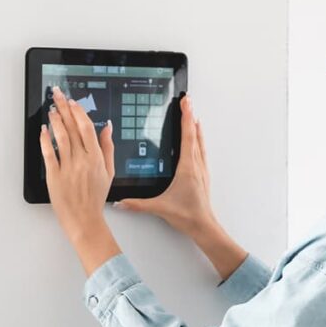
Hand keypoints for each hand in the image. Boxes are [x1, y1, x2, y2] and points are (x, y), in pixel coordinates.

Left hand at [39, 85, 114, 240]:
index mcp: (96, 158)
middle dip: (64, 108)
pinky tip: (43, 130)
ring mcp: (67, 168)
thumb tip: (107, 127)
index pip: (86, 128)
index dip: (78, 112)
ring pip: (60, 138)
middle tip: (57, 94)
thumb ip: (108, 147)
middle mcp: (82, 160)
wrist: (84, 218)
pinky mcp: (54, 175)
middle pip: (72, 128)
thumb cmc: (96, 197)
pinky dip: (45, 140)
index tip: (73, 102)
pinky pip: (49, 154)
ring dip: (55, 120)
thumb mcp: (109, 171)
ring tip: (51, 108)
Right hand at [115, 94, 216, 237]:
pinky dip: (199, 140)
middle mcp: (196, 165)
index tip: (186, 103)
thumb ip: (137, 204)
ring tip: (193, 114)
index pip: (187, 136)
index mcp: (187, 168)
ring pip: (200, 142)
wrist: (204, 226)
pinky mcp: (203, 175)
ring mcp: (201, 169)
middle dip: (190, 115)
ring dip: (196, 126)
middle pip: (194, 134)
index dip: (186, 117)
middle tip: (188, 100)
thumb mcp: (159, 208)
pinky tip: (198, 138)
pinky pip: (202, 151)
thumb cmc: (187, 216)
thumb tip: (120, 201)